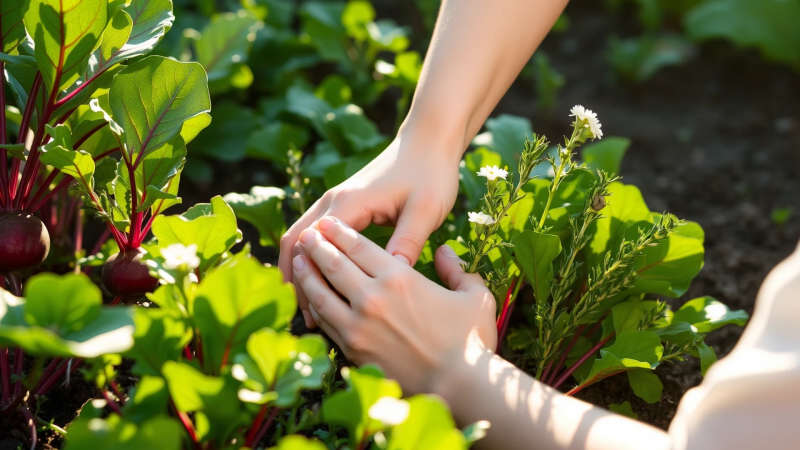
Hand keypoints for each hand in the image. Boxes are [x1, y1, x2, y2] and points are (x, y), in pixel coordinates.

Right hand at [279, 133, 461, 327]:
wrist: (429, 142)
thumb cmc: (431, 174)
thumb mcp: (426, 209)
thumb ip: (408, 240)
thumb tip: (392, 275)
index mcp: (350, 204)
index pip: (312, 245)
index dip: (308, 280)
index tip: (315, 315)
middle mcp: (334, 201)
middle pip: (296, 241)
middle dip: (295, 280)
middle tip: (304, 320)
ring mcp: (336, 201)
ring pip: (301, 237)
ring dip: (299, 270)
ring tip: (308, 309)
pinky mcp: (344, 205)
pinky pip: (316, 234)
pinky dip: (311, 258)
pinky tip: (323, 284)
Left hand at [291, 216, 495, 393]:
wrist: (460, 387)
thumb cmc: (472, 340)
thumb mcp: (474, 295)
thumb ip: (456, 270)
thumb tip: (444, 252)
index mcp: (399, 277)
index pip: (358, 246)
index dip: (339, 232)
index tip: (327, 223)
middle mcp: (372, 297)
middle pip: (334, 264)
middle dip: (317, 246)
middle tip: (306, 236)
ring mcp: (358, 326)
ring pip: (321, 293)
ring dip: (307, 275)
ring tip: (298, 262)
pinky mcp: (353, 351)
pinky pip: (325, 323)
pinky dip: (314, 308)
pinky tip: (309, 300)